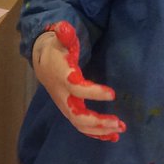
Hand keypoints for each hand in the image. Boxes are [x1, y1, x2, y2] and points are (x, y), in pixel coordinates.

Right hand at [32, 22, 125, 141]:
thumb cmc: (57, 49)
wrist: (43, 63)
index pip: (77, 89)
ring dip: (100, 130)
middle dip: (98, 122)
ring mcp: (66, 106)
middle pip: (77, 115)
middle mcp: (63, 96)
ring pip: (80, 124)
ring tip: (120, 129)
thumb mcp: (59, 38)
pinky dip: (97, 133)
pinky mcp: (71, 111)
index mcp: (62, 77)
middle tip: (119, 122)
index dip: (93, 93)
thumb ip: (64, 34)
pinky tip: (112, 136)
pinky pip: (82, 126)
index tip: (113, 94)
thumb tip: (63, 27)